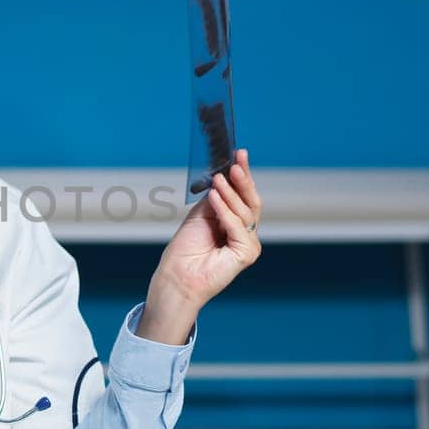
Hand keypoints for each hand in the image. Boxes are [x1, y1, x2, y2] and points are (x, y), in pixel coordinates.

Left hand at [140, 150, 262, 339]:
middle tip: (236, 162)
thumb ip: (216, 197)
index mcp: (235, 223)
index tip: (239, 153)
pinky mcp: (247, 253)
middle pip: (251, 202)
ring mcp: (248, 244)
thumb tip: (225, 175)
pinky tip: (214, 196)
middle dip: (243, 180)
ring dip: (230, 193)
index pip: (244, 195)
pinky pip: (237, 226)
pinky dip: (225, 210)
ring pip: (246, 212)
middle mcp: (245, 233)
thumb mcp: (202, 213)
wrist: (177, 275)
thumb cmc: (186, 249)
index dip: (243, 174)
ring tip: (218, 179)